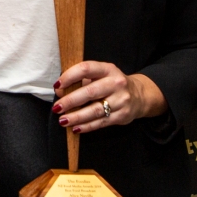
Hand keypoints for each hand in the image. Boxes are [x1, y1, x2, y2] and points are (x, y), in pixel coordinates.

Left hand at [52, 61, 166, 133]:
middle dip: (70, 101)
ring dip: (77, 117)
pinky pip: (101, 122)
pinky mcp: (123, 116)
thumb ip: (81, 81)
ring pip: (95, 110)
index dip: (69, 76)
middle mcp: (116, 83)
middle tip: (57, 108)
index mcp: (108, 69)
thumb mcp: (100, 76)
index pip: (86, 69)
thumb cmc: (112, 84)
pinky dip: (87, 126)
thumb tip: (60, 91)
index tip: (57, 85)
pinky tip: (76, 128)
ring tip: (63, 120)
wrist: (139, 96)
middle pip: (90, 92)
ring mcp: (121, 100)